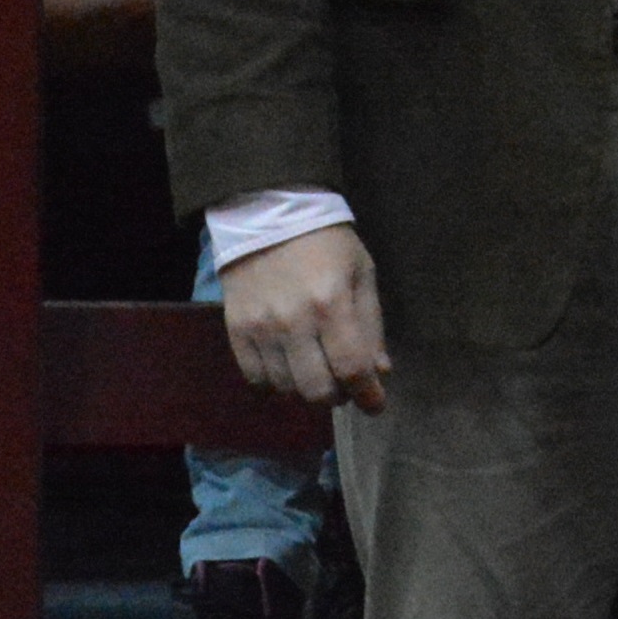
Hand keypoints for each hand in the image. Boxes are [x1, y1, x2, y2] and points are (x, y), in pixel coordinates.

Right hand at [220, 223, 388, 413]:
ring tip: (316, 370)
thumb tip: (380, 373)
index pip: (352, 369)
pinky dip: (276, 385)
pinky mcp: (237, 331)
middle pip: (318, 390)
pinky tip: (288, 368)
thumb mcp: (361, 272)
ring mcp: (261, 328)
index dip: (368, 396)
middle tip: (344, 382)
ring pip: (287, 390)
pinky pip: (256, 381)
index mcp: (332, 303)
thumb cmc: (326, 242)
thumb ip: (371, 325)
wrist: (268, 214)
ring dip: (308, 390)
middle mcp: (294, 321)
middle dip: (339, 395)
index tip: (376, 404)